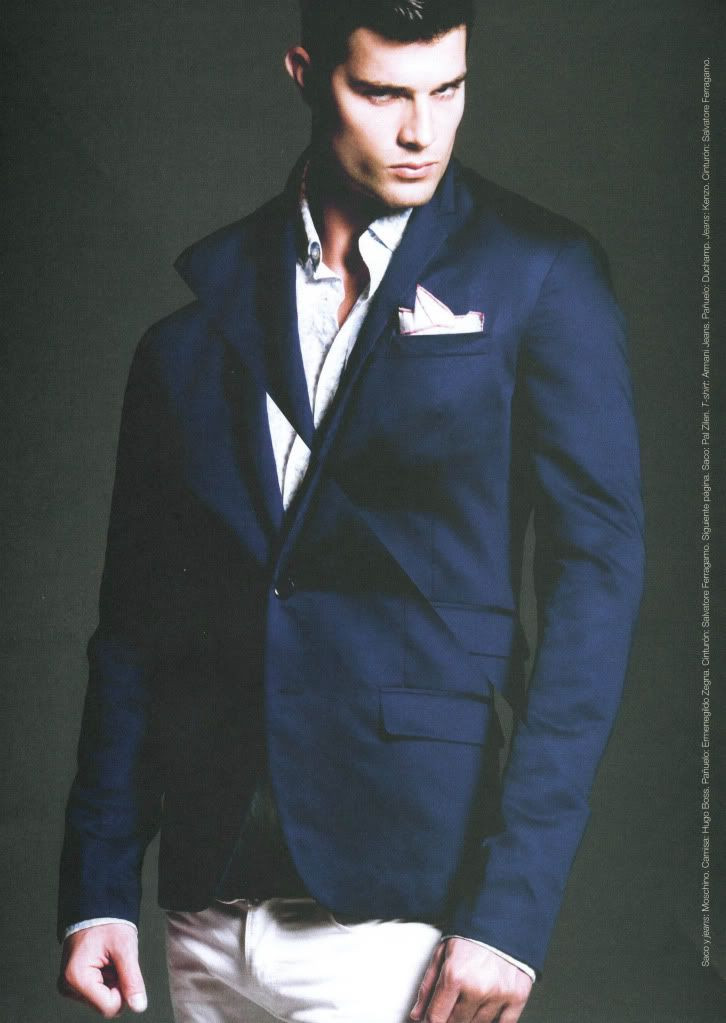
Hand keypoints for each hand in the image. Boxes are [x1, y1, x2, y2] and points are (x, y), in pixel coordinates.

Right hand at [58, 923, 147, 1017]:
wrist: (94, 910)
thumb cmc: (107, 923)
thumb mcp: (125, 948)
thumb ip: (132, 980)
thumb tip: (139, 1006)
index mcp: (76, 978)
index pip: (109, 1007)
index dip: (123, 991)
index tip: (121, 967)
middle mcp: (68, 986)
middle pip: (105, 1005)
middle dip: (117, 985)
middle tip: (115, 960)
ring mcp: (68, 986)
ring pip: (102, 1000)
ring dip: (112, 981)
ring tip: (108, 959)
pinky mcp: (72, 984)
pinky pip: (96, 993)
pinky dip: (106, 979)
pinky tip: (103, 962)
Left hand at [410, 937, 532, 1022]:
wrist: (503, 919)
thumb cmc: (470, 935)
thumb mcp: (442, 953)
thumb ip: (428, 986)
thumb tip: (416, 1015)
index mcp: (455, 976)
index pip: (436, 1018)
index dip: (431, 1021)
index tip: (431, 1019)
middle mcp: (477, 988)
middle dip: (450, 1018)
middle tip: (452, 1003)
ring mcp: (498, 994)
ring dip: (471, 1016)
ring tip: (471, 996)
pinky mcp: (517, 996)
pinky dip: (495, 1021)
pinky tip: (487, 1008)